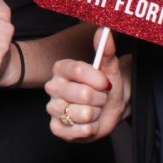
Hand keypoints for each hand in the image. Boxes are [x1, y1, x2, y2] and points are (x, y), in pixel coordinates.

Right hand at [44, 27, 126, 142]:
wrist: (108, 111)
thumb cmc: (106, 89)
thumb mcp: (109, 70)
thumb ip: (106, 51)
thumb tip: (103, 31)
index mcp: (62, 68)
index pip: (77, 69)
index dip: (96, 79)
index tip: (106, 83)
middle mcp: (53, 86)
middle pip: (83, 94)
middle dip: (100, 99)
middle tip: (100, 98)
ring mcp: (52, 107)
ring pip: (83, 113)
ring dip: (96, 115)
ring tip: (94, 110)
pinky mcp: (56, 127)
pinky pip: (77, 130)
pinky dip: (90, 129)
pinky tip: (89, 124)